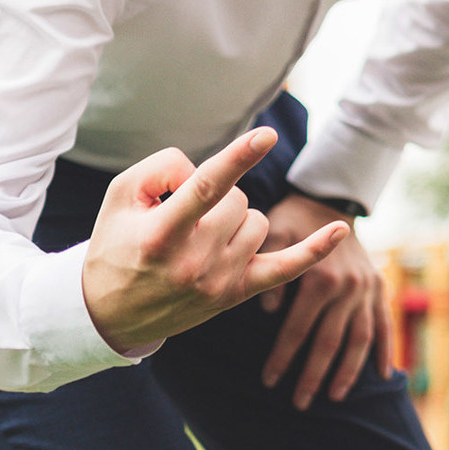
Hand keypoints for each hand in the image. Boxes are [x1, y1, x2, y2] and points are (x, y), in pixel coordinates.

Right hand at [80, 130, 348, 354]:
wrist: (107, 313)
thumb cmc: (116, 245)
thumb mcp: (120, 197)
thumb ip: (160, 167)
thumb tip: (203, 166)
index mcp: (161, 235)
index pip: (206, 188)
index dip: (238, 158)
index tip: (267, 136)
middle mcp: (192, 261)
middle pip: (237, 201)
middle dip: (219, 197)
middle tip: (186, 217)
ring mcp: (218, 281)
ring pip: (258, 223)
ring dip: (237, 219)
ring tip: (202, 236)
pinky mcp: (236, 294)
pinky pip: (285, 269)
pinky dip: (314, 250)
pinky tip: (341, 230)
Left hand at [257, 194, 394, 409]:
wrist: (326, 200)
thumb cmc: (290, 220)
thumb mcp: (272, 235)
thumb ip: (271, 270)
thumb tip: (266, 310)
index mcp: (321, 278)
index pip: (298, 330)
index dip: (283, 358)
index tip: (268, 381)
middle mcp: (349, 287)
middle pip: (329, 342)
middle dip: (312, 375)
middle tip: (299, 403)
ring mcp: (368, 289)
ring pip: (360, 339)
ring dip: (347, 371)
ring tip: (333, 396)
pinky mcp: (380, 287)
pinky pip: (385, 323)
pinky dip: (385, 350)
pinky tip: (381, 376)